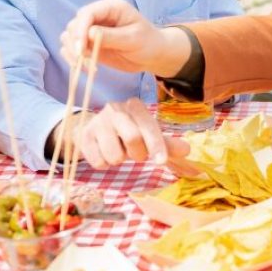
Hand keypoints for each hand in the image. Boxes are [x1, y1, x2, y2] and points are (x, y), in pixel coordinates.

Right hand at [52, 98, 190, 169]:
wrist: (95, 130)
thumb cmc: (129, 132)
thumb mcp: (149, 136)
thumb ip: (168, 144)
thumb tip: (187, 150)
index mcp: (136, 106)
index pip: (149, 128)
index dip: (157, 146)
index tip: (161, 162)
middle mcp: (115, 109)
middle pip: (132, 138)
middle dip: (137, 154)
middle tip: (136, 154)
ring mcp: (98, 121)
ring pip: (114, 154)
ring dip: (120, 160)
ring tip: (119, 151)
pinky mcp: (84, 136)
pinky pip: (98, 161)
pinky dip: (105, 164)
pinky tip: (104, 153)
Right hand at [60, 0, 189, 76]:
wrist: (152, 54)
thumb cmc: (148, 42)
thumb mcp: (133, 39)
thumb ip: (111, 36)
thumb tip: (88, 34)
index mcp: (110, 6)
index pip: (87, 13)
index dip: (80, 30)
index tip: (80, 49)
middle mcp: (98, 15)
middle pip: (74, 24)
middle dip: (75, 43)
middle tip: (83, 61)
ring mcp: (91, 29)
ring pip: (69, 36)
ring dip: (72, 52)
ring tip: (88, 67)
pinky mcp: (88, 43)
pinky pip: (71, 48)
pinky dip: (73, 58)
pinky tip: (86, 68)